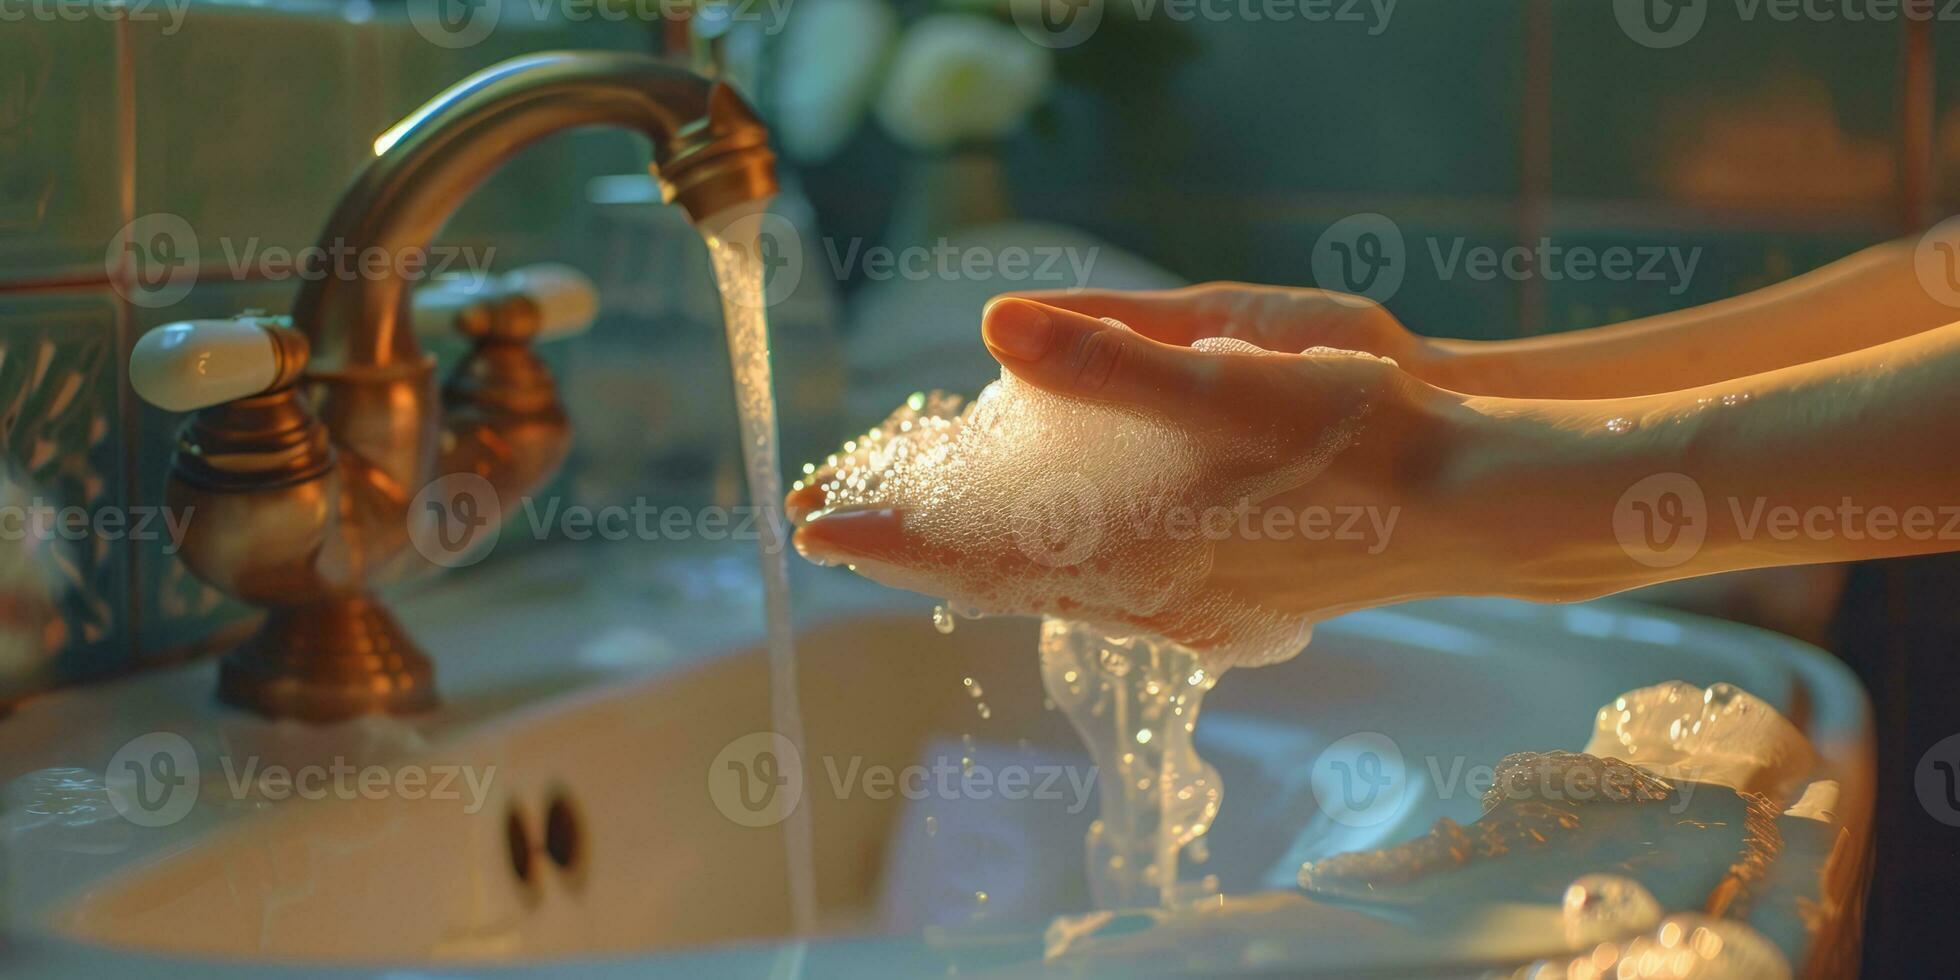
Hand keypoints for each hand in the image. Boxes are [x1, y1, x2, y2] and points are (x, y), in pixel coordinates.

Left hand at [786, 298, 1486, 665]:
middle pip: (999, 580)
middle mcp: (1149, 594)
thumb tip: (996, 325)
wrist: (1473, 507)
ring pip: (1053, 591)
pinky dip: (1057, 567)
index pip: (971, 553)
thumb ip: (1114, 358)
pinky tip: (1059, 549)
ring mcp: (1192, 607)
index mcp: (1130, 545)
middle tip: (837, 519)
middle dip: (916, 547)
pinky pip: (1112, 593)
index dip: (885, 538)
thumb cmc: (1362, 434)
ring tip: (926, 532)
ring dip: (983, 559)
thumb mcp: (1238, 378)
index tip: (806, 527)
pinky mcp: (1231, 605)